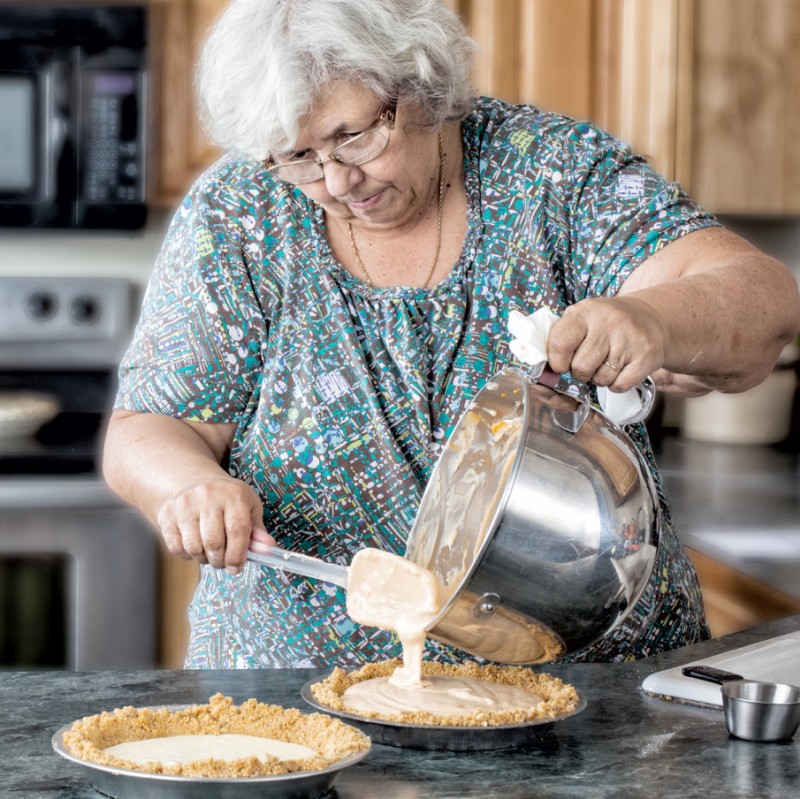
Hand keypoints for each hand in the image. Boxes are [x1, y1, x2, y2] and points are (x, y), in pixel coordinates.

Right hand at [156, 475, 272, 574]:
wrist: (195, 483)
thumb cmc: (228, 500)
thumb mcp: (249, 507)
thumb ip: (258, 530)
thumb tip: (267, 548)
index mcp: (233, 494)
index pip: (237, 530)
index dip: (238, 555)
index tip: (237, 568)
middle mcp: (208, 495)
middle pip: (214, 542)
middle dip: (221, 560)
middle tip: (224, 562)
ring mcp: (184, 504)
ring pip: (194, 547)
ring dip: (204, 559)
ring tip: (211, 553)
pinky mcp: (166, 513)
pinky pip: (176, 547)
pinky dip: (187, 555)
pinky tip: (196, 545)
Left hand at [546, 295, 667, 390]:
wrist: (652, 318)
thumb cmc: (606, 324)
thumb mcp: (582, 318)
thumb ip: (560, 338)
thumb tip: (542, 369)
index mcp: (585, 312)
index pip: (560, 343)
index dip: (557, 361)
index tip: (561, 364)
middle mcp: (609, 322)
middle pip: (581, 367)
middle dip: (580, 372)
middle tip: (589, 362)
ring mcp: (630, 339)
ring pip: (600, 379)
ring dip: (600, 378)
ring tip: (607, 362)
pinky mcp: (647, 355)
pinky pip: (620, 385)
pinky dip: (617, 384)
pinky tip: (622, 368)